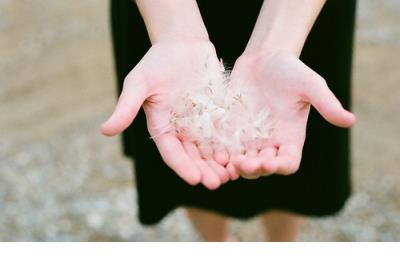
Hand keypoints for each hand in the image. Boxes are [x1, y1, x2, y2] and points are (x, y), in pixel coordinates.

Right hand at [101, 39, 230, 188]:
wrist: (183, 44)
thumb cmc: (157, 61)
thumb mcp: (139, 83)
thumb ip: (126, 107)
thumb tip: (104, 131)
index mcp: (162, 127)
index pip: (172, 153)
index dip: (183, 166)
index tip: (195, 179)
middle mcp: (182, 130)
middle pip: (193, 156)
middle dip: (204, 171)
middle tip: (217, 183)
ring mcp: (201, 124)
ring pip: (210, 149)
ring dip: (219, 164)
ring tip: (232, 174)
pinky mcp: (217, 115)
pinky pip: (225, 133)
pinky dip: (232, 146)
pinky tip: (241, 154)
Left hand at [228, 51, 355, 177]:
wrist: (264, 58)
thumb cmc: (291, 70)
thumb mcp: (310, 85)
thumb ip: (327, 104)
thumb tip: (350, 121)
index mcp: (290, 138)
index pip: (288, 163)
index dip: (280, 166)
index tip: (270, 162)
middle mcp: (270, 142)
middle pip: (262, 167)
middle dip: (253, 169)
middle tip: (243, 163)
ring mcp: (249, 138)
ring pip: (242, 162)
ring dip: (236, 166)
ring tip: (227, 162)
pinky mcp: (232, 130)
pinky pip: (226, 148)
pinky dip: (221, 154)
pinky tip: (215, 153)